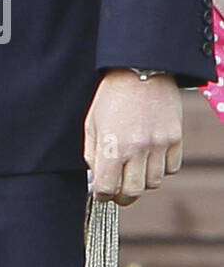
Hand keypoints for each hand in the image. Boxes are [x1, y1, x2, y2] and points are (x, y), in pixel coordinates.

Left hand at [85, 69, 182, 205]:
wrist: (140, 70)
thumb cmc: (111, 95)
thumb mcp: (91, 122)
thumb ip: (92, 153)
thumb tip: (96, 177)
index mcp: (112, 145)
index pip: (107, 187)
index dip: (102, 194)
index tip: (102, 192)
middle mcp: (137, 149)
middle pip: (132, 192)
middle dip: (122, 196)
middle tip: (118, 191)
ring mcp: (159, 145)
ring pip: (153, 183)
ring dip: (142, 182)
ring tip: (134, 171)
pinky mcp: (175, 139)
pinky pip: (171, 168)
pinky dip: (161, 169)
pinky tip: (150, 158)